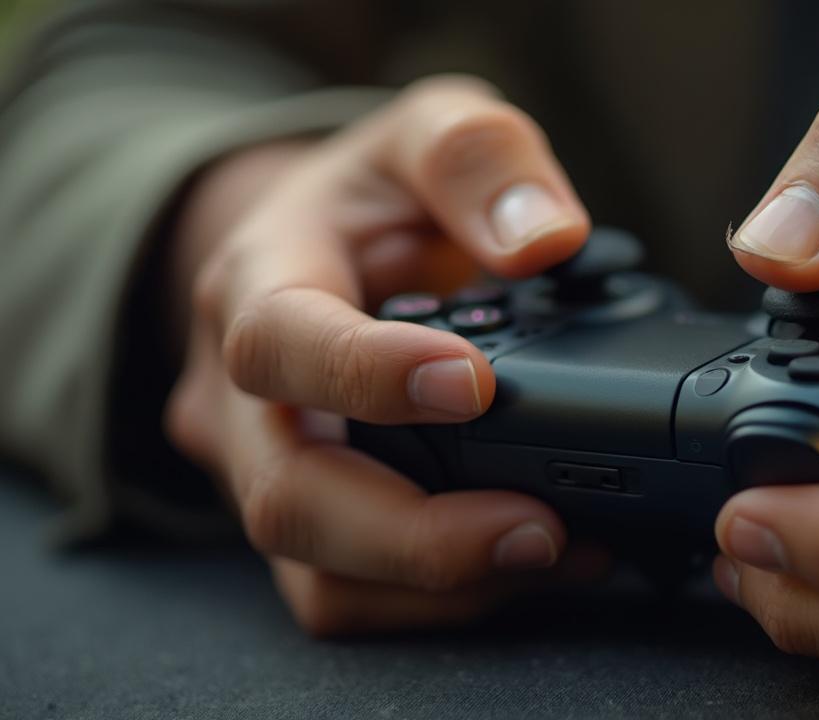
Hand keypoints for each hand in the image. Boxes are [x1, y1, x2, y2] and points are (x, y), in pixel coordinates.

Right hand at [164, 77, 599, 634]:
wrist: (325, 251)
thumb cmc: (375, 198)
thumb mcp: (427, 131)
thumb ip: (480, 159)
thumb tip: (547, 239)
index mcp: (259, 281)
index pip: (279, 341)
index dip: (367, 375)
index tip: (472, 383)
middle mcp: (246, 396)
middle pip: (289, 498)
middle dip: (416, 534)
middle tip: (539, 527)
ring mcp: (270, 471)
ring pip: (318, 575)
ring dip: (440, 585)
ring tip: (558, 553)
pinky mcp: (314, 525)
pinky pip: (353, 596)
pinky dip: (441, 601)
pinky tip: (532, 566)